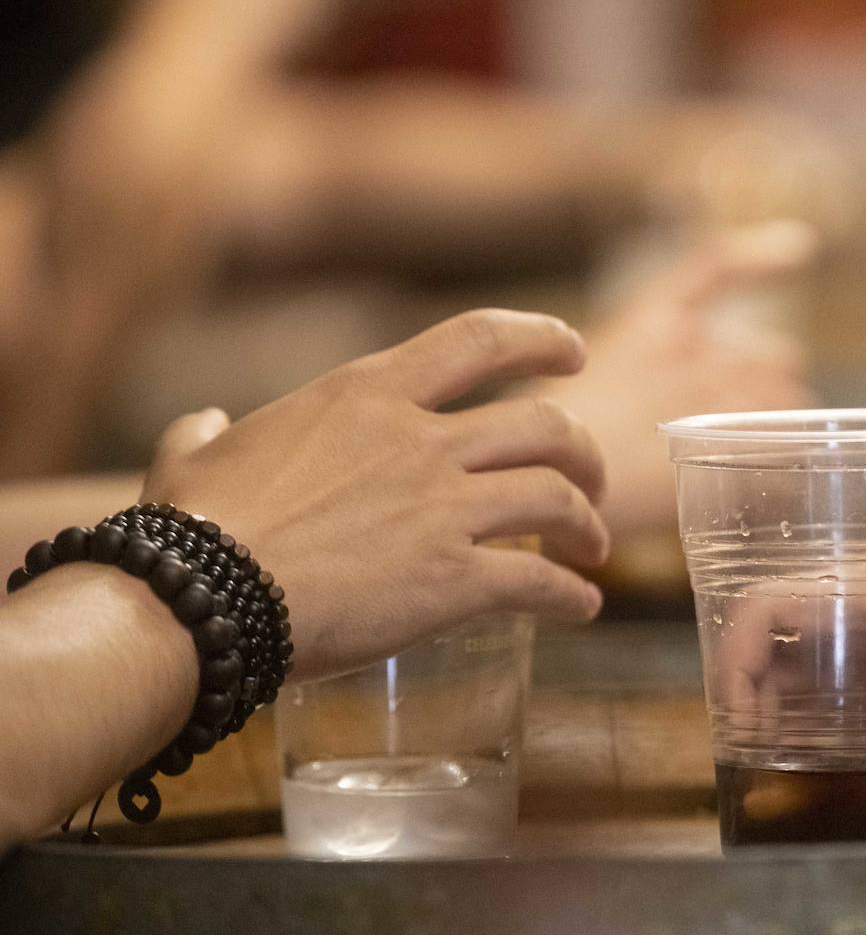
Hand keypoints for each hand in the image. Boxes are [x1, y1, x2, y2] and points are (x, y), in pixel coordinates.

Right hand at [141, 309, 609, 679]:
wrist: (199, 601)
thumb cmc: (191, 529)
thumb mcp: (195, 457)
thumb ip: (208, 432)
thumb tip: (208, 422)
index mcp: (369, 392)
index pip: (481, 338)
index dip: (543, 338)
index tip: (575, 353)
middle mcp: (421, 440)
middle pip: (546, 425)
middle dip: (585, 452)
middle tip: (590, 481)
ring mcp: (444, 507)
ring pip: (558, 498)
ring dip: (588, 523)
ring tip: (592, 549)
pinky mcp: (452, 580)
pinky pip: (539, 582)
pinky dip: (570, 595)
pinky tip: (582, 608)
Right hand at [529, 220, 816, 537]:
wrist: (531, 482)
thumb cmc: (537, 444)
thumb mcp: (581, 389)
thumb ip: (639, 382)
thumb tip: (677, 408)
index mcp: (648, 322)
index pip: (718, 268)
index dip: (763, 257)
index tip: (802, 247)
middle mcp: (691, 350)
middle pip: (773, 358)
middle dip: (772, 386)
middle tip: (756, 422)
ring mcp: (713, 396)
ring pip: (786, 405)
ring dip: (782, 430)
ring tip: (758, 463)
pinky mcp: (725, 450)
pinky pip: (782, 452)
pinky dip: (784, 469)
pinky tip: (787, 481)